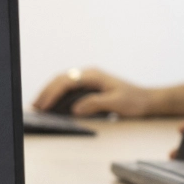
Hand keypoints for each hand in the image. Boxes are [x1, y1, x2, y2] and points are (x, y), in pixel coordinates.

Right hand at [30, 67, 170, 119]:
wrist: (147, 100)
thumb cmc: (134, 100)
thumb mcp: (116, 103)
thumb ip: (95, 104)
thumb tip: (76, 108)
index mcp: (94, 75)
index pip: (67, 81)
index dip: (53, 94)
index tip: (44, 105)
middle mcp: (89, 74)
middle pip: (61, 79)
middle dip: (46, 92)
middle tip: (35, 106)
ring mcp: (89, 79)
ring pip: (63, 82)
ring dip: (50, 92)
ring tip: (39, 105)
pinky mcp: (90, 86)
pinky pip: (69, 87)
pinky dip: (58, 94)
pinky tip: (52, 103)